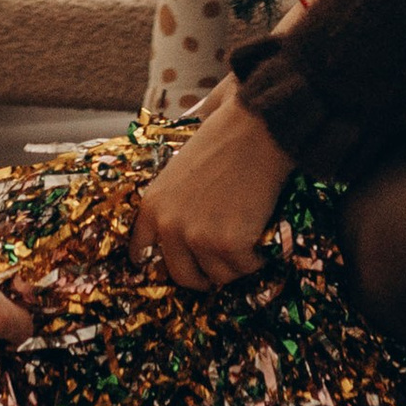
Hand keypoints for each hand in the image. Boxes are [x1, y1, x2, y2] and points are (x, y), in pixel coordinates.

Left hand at [126, 81, 291, 288]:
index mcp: (152, 203)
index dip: (158, 259)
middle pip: (182, 275)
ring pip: (219, 276)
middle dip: (203, 275)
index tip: (170, 263)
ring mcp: (198, 237)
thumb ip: (174, 182)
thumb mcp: (181, 156)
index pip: (142, 248)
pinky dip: (258, 257)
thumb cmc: (225, 132)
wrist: (257, 129)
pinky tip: (262, 233)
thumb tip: (176, 179)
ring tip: (248, 239)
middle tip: (221, 264)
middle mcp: (169, 225)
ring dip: (236, 263)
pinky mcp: (229, 244)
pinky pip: (246, 267)